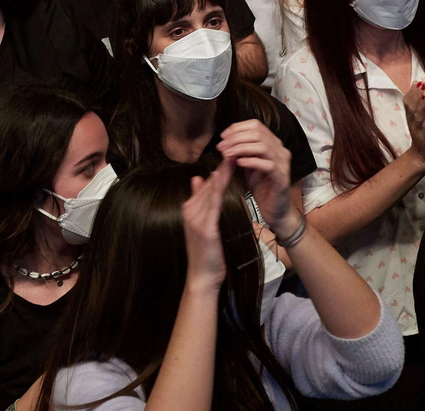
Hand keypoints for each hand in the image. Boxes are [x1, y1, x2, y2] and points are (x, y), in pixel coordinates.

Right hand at [181, 159, 233, 290]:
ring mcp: (195, 218)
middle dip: (222, 166)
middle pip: (208, 183)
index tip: (231, 154)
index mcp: (190, 208)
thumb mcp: (202, 224)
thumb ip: (200, 202)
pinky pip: (212, 204)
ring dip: (221, 172)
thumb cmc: (206, 252)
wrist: (202, 276)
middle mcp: (190, 210)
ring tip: (233, 156)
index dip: (218, 169)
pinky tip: (223, 177)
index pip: (205, 183)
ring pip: (210, 190)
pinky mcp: (204, 227)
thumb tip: (197, 179)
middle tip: (235, 148)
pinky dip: (217, 189)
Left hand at [217, 119, 293, 235]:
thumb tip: (227, 141)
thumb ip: (242, 152)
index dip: (238, 128)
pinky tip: (239, 163)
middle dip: (236, 138)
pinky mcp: (281, 177)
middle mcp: (281, 150)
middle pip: (258, 133)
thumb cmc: (263, 187)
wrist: (275, 210)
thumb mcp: (249, 165)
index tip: (223, 136)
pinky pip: (267, 164)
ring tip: (226, 154)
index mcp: (273, 144)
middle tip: (221, 146)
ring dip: (241, 148)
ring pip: (262, 146)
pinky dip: (251, 161)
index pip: (256, 125)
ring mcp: (283, 163)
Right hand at [402, 81, 424, 167]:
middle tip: (423, 83)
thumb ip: (416, 101)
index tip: (418, 81)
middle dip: (417, 94)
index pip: (407, 101)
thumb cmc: (422, 134)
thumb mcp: (418, 117)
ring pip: (418, 115)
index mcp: (410, 117)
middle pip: (411, 107)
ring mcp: (419, 130)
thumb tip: (416, 83)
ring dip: (421, 104)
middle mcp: (412, 122)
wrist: (422, 157)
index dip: (412, 91)